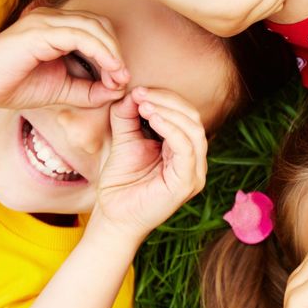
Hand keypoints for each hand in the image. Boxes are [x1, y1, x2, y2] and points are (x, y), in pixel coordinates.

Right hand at [0, 7, 128, 108]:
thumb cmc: (13, 86)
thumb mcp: (61, 91)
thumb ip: (89, 91)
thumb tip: (118, 91)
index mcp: (56, 27)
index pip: (97, 30)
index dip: (114, 53)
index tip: (121, 81)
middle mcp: (52, 18)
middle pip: (100, 25)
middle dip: (117, 52)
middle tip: (122, 79)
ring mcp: (45, 21)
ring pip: (94, 27)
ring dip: (112, 53)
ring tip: (119, 76)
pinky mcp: (39, 31)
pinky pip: (80, 36)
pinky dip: (100, 52)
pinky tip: (109, 70)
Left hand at [90, 88, 207, 242]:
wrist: (112, 216)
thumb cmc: (120, 183)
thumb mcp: (124, 140)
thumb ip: (128, 116)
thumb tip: (133, 92)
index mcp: (183, 150)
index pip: (185, 115)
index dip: (165, 98)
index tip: (138, 90)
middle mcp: (194, 160)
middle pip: (192, 118)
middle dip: (167, 101)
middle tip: (141, 94)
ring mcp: (194, 172)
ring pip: (194, 130)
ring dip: (169, 112)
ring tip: (144, 105)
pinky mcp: (187, 182)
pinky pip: (186, 149)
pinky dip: (171, 129)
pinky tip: (152, 118)